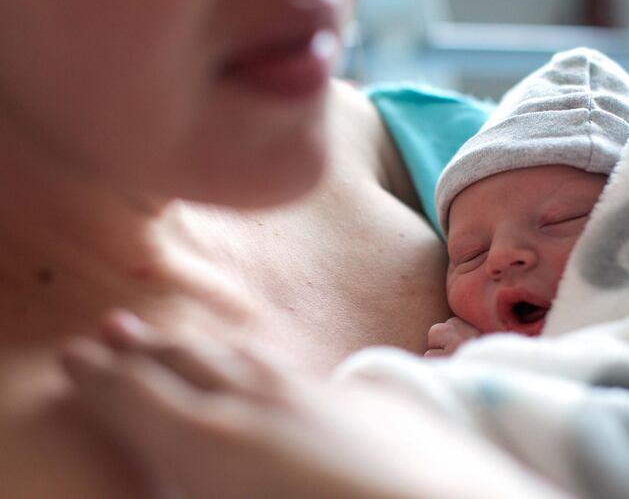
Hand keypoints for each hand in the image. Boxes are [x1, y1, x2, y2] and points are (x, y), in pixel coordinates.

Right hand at [59, 310, 559, 498]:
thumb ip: (194, 476)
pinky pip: (290, 368)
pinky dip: (257, 360)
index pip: (138, 397)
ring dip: (198, 346)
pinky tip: (260, 362)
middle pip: (185, 365)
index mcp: (214, 442)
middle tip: (113, 330)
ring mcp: (315, 393)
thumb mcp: (227, 493)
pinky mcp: (363, 398)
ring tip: (173, 335)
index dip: (104, 377)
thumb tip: (170, 468)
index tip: (80, 357)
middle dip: (143, 350)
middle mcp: (260, 403)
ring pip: (238, 357)